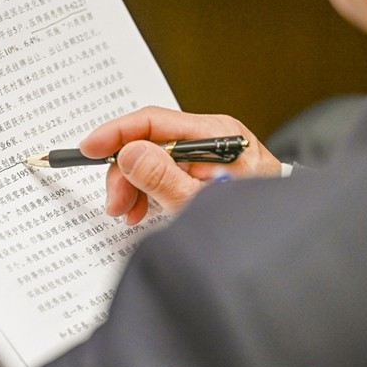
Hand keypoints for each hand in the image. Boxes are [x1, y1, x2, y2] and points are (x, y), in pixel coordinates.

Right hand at [78, 106, 279, 222]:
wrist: (276, 245)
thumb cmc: (248, 225)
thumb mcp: (196, 204)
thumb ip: (162, 177)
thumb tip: (129, 152)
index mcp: (215, 135)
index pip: (153, 121)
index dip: (116, 133)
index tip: (90, 147)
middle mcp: (211, 137)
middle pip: (149, 141)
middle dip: (124, 172)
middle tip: (115, 203)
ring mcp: (207, 152)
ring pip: (152, 158)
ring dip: (133, 184)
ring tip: (130, 213)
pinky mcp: (203, 168)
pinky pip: (163, 170)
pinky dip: (147, 189)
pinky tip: (143, 209)